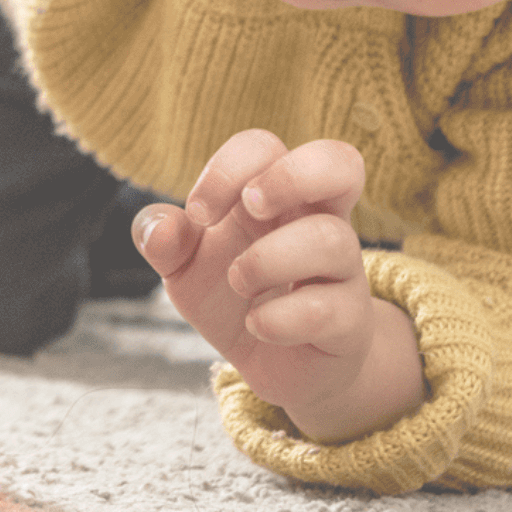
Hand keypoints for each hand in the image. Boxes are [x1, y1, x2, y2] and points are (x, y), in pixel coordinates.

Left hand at [131, 128, 424, 442]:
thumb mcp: (185, 268)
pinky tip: (257, 325)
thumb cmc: (235, 298)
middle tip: (251, 208)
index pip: (265, 147)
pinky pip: (332, 308)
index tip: (198, 214)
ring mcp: (342, 270)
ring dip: (270, 258)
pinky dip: (284, 317)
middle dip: (291, 176)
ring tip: (238, 281)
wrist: (276, 365)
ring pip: (332, 239)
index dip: (228, 169)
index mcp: (277, 197)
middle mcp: (318, 221)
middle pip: (340, 162)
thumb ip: (164, 241)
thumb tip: (161, 227)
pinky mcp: (351, 321)